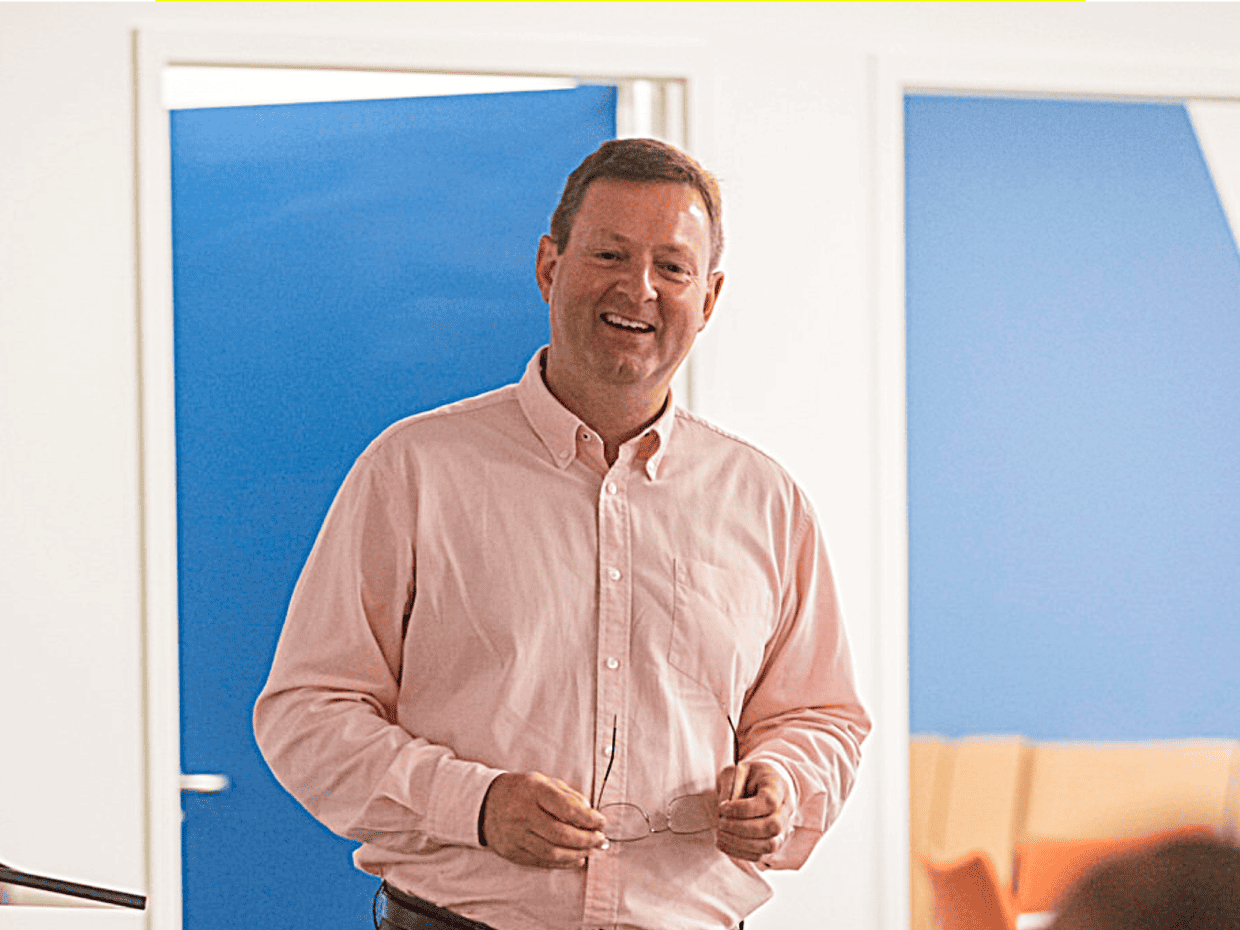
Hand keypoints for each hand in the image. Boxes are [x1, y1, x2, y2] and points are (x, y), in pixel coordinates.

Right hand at [480, 772, 607, 868]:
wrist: (485, 803)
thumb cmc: (521, 790)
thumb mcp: (543, 782)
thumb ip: (568, 796)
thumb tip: (591, 814)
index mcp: (533, 791)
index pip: (566, 808)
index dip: (588, 818)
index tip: (602, 822)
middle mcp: (523, 814)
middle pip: (561, 834)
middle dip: (586, 839)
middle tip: (600, 840)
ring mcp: (517, 836)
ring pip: (552, 852)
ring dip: (576, 854)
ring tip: (590, 850)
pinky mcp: (513, 852)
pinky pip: (542, 862)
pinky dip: (562, 863)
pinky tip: (575, 858)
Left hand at [715, 760, 791, 861]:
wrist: (768, 782)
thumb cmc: (751, 775)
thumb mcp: (738, 770)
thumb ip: (730, 786)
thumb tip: (723, 812)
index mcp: (778, 786)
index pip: (769, 803)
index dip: (743, 809)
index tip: (722, 806)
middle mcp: (786, 809)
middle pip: (772, 827)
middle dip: (741, 828)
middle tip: (720, 823)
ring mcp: (784, 827)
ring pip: (770, 845)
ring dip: (741, 844)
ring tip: (720, 836)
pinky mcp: (775, 841)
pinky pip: (762, 855)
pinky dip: (740, 853)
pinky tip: (724, 844)